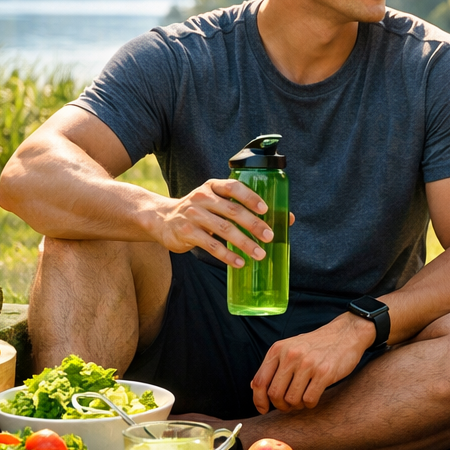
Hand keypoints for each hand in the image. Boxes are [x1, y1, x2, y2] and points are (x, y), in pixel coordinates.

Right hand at [153, 178, 294, 267]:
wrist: (162, 219)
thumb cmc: (200, 210)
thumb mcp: (217, 202)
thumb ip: (243, 207)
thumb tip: (287, 218)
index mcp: (213, 186)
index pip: (234, 187)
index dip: (250, 197)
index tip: (266, 209)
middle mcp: (202, 198)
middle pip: (232, 211)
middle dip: (253, 225)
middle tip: (269, 237)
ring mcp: (193, 215)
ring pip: (223, 230)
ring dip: (244, 243)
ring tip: (259, 254)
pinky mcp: (187, 233)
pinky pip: (211, 245)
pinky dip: (227, 255)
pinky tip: (239, 263)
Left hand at [250, 313, 372, 411]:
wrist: (346, 333)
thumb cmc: (317, 344)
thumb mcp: (290, 347)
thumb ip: (273, 365)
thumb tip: (254, 386)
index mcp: (278, 349)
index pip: (260, 381)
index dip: (259, 400)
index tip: (264, 409)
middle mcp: (291, 355)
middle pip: (274, 394)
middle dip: (280, 406)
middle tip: (288, 406)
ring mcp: (308, 364)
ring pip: (291, 400)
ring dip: (296, 406)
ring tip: (302, 400)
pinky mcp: (324, 373)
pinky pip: (309, 399)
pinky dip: (310, 404)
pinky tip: (314, 397)